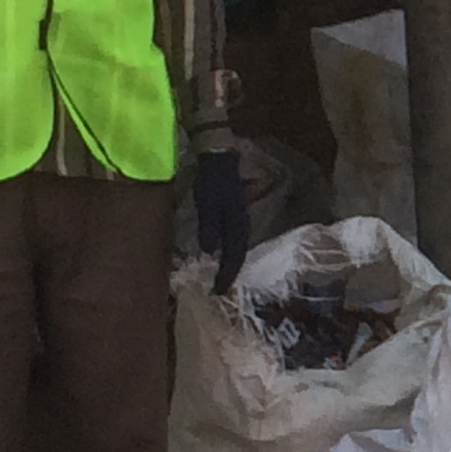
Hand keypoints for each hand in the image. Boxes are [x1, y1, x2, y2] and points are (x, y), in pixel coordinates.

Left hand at [193, 148, 250, 293]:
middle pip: (239, 256)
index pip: (234, 257)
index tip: (216, 291)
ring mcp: (241, 220)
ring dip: (230, 264)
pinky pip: (235, 240)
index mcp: (237, 225)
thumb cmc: (212, 181)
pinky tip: (221, 255)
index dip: (226, 275)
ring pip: (238, 249)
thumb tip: (210, 252)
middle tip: (218, 289)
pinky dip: (229, 252)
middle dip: (230, 274)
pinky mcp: (236, 216)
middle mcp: (243, 226)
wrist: (220, 160)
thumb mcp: (207, 204)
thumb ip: (209, 228)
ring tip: (221, 276)